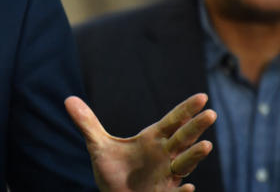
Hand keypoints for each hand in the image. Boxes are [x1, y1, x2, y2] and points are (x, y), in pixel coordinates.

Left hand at [65, 93, 215, 191]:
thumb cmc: (114, 171)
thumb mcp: (98, 146)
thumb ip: (87, 124)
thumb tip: (68, 99)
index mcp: (153, 140)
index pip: (173, 122)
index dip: (186, 110)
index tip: (202, 97)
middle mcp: (164, 156)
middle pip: (183, 139)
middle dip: (196, 127)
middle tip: (211, 113)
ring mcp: (166, 177)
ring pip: (184, 165)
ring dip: (194, 156)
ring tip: (206, 146)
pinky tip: (188, 188)